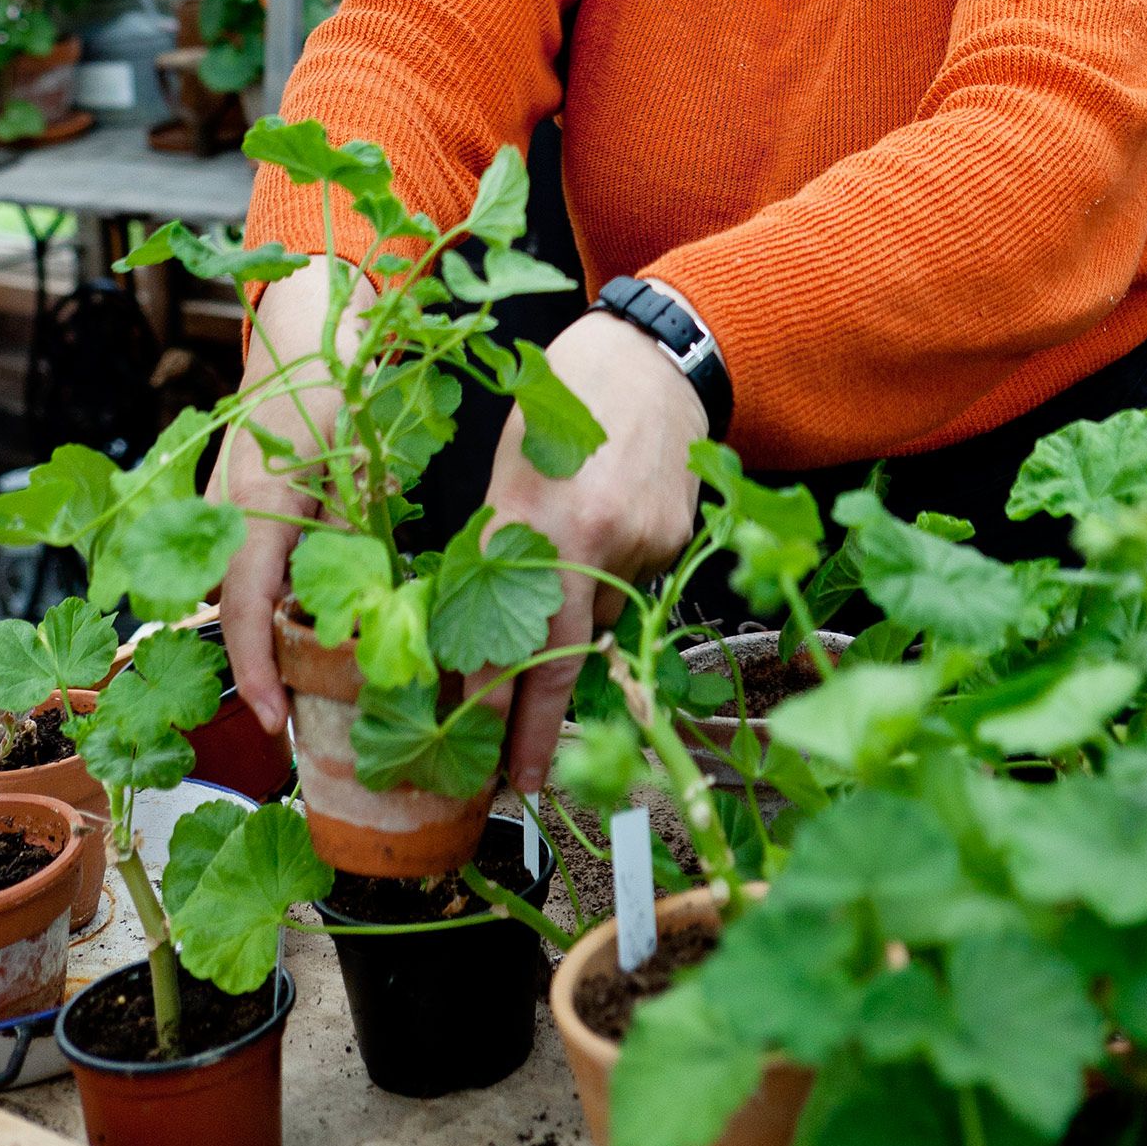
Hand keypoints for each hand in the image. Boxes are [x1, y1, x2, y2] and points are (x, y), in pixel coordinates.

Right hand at [209, 255, 366, 733]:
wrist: (301, 325)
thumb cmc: (336, 389)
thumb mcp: (357, 467)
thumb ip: (351, 541)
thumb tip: (360, 608)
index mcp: (256, 505)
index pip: (244, 610)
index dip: (260, 672)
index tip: (277, 723)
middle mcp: (219, 510)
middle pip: (232, 605)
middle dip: (270, 639)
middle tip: (323, 658)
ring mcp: (212, 501)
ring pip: (231, 581)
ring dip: (270, 600)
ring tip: (325, 597)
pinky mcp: (218, 493)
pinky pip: (234, 552)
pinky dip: (265, 569)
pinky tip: (309, 555)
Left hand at [473, 311, 704, 795]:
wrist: (649, 363)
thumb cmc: (563, 403)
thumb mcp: (510, 469)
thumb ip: (497, 546)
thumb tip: (475, 626)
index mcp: (527, 520)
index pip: (500, 632)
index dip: (488, 698)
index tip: (477, 748)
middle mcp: (583, 541)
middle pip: (558, 658)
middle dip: (538, 729)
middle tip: (526, 782)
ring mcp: (635, 545)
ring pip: (599, 617)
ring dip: (578, 620)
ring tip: (576, 564)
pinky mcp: (671, 544)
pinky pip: (633, 585)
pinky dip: (615, 575)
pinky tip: (613, 524)